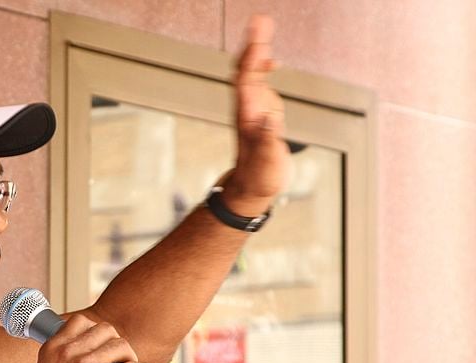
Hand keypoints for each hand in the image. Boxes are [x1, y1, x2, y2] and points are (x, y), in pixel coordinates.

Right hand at [23, 313, 149, 362]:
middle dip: (115, 344)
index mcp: (53, 347)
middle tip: (117, 361)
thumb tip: (89, 351)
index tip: (101, 346)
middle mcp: (68, 352)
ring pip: (121, 346)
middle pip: (106, 330)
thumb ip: (63, 356)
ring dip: (129, 358)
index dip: (97, 333)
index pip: (82, 322)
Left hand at [224, 14, 289, 216]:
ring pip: (251, 72)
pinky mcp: (262, 111)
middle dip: (253, 44)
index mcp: (248, 116)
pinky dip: (264, 68)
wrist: (252, 186)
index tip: (258, 39)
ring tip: (263, 25)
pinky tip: (272, 60)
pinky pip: (259, 83)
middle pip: (246, 69)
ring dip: (257, 50)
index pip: (247, 81)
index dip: (252, 59)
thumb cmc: (259, 176)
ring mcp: (254, 107)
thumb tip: (268, 118)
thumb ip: (268, 140)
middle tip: (261, 20)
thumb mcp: (266, 161)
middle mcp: (248, 107)